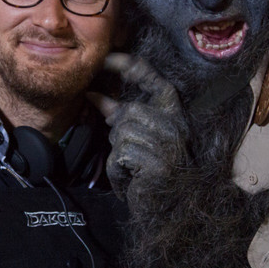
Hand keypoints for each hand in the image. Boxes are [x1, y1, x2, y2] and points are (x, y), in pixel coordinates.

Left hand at [89, 53, 188, 189]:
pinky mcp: (158, 162)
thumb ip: (119, 115)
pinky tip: (131, 181)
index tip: (106, 58)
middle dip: (119, 134)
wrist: (170, 209)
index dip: (128, 66)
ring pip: (121, 134)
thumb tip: (92, 95)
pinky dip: (118, 172)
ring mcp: (169, 142)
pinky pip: (120, 156)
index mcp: (174, 113)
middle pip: (128, 113)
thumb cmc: (150, 172)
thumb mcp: (137, 139)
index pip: (153, 80)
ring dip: (119, 156)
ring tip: (133, 170)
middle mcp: (176, 124)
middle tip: (131, 157)